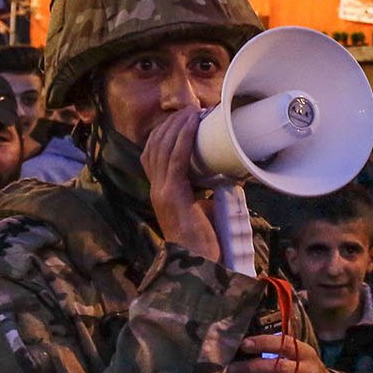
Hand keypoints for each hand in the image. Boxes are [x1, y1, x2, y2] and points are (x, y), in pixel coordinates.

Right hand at [141, 108, 219, 261]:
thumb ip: (203, 193)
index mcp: (160, 192)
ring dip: (178, 126)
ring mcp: (161, 191)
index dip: (162, 134)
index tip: (178, 119)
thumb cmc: (203, 240)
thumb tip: (221, 178)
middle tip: (188, 109)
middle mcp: (156, 189)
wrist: (198, 264)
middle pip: (155, 147)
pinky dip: (183, 139)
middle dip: (170, 124)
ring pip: (163, 149)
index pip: (151, 155)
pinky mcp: (173, 195)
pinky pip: (176, 160)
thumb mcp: (200, 210)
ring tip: (192, 111)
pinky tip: (192, 126)